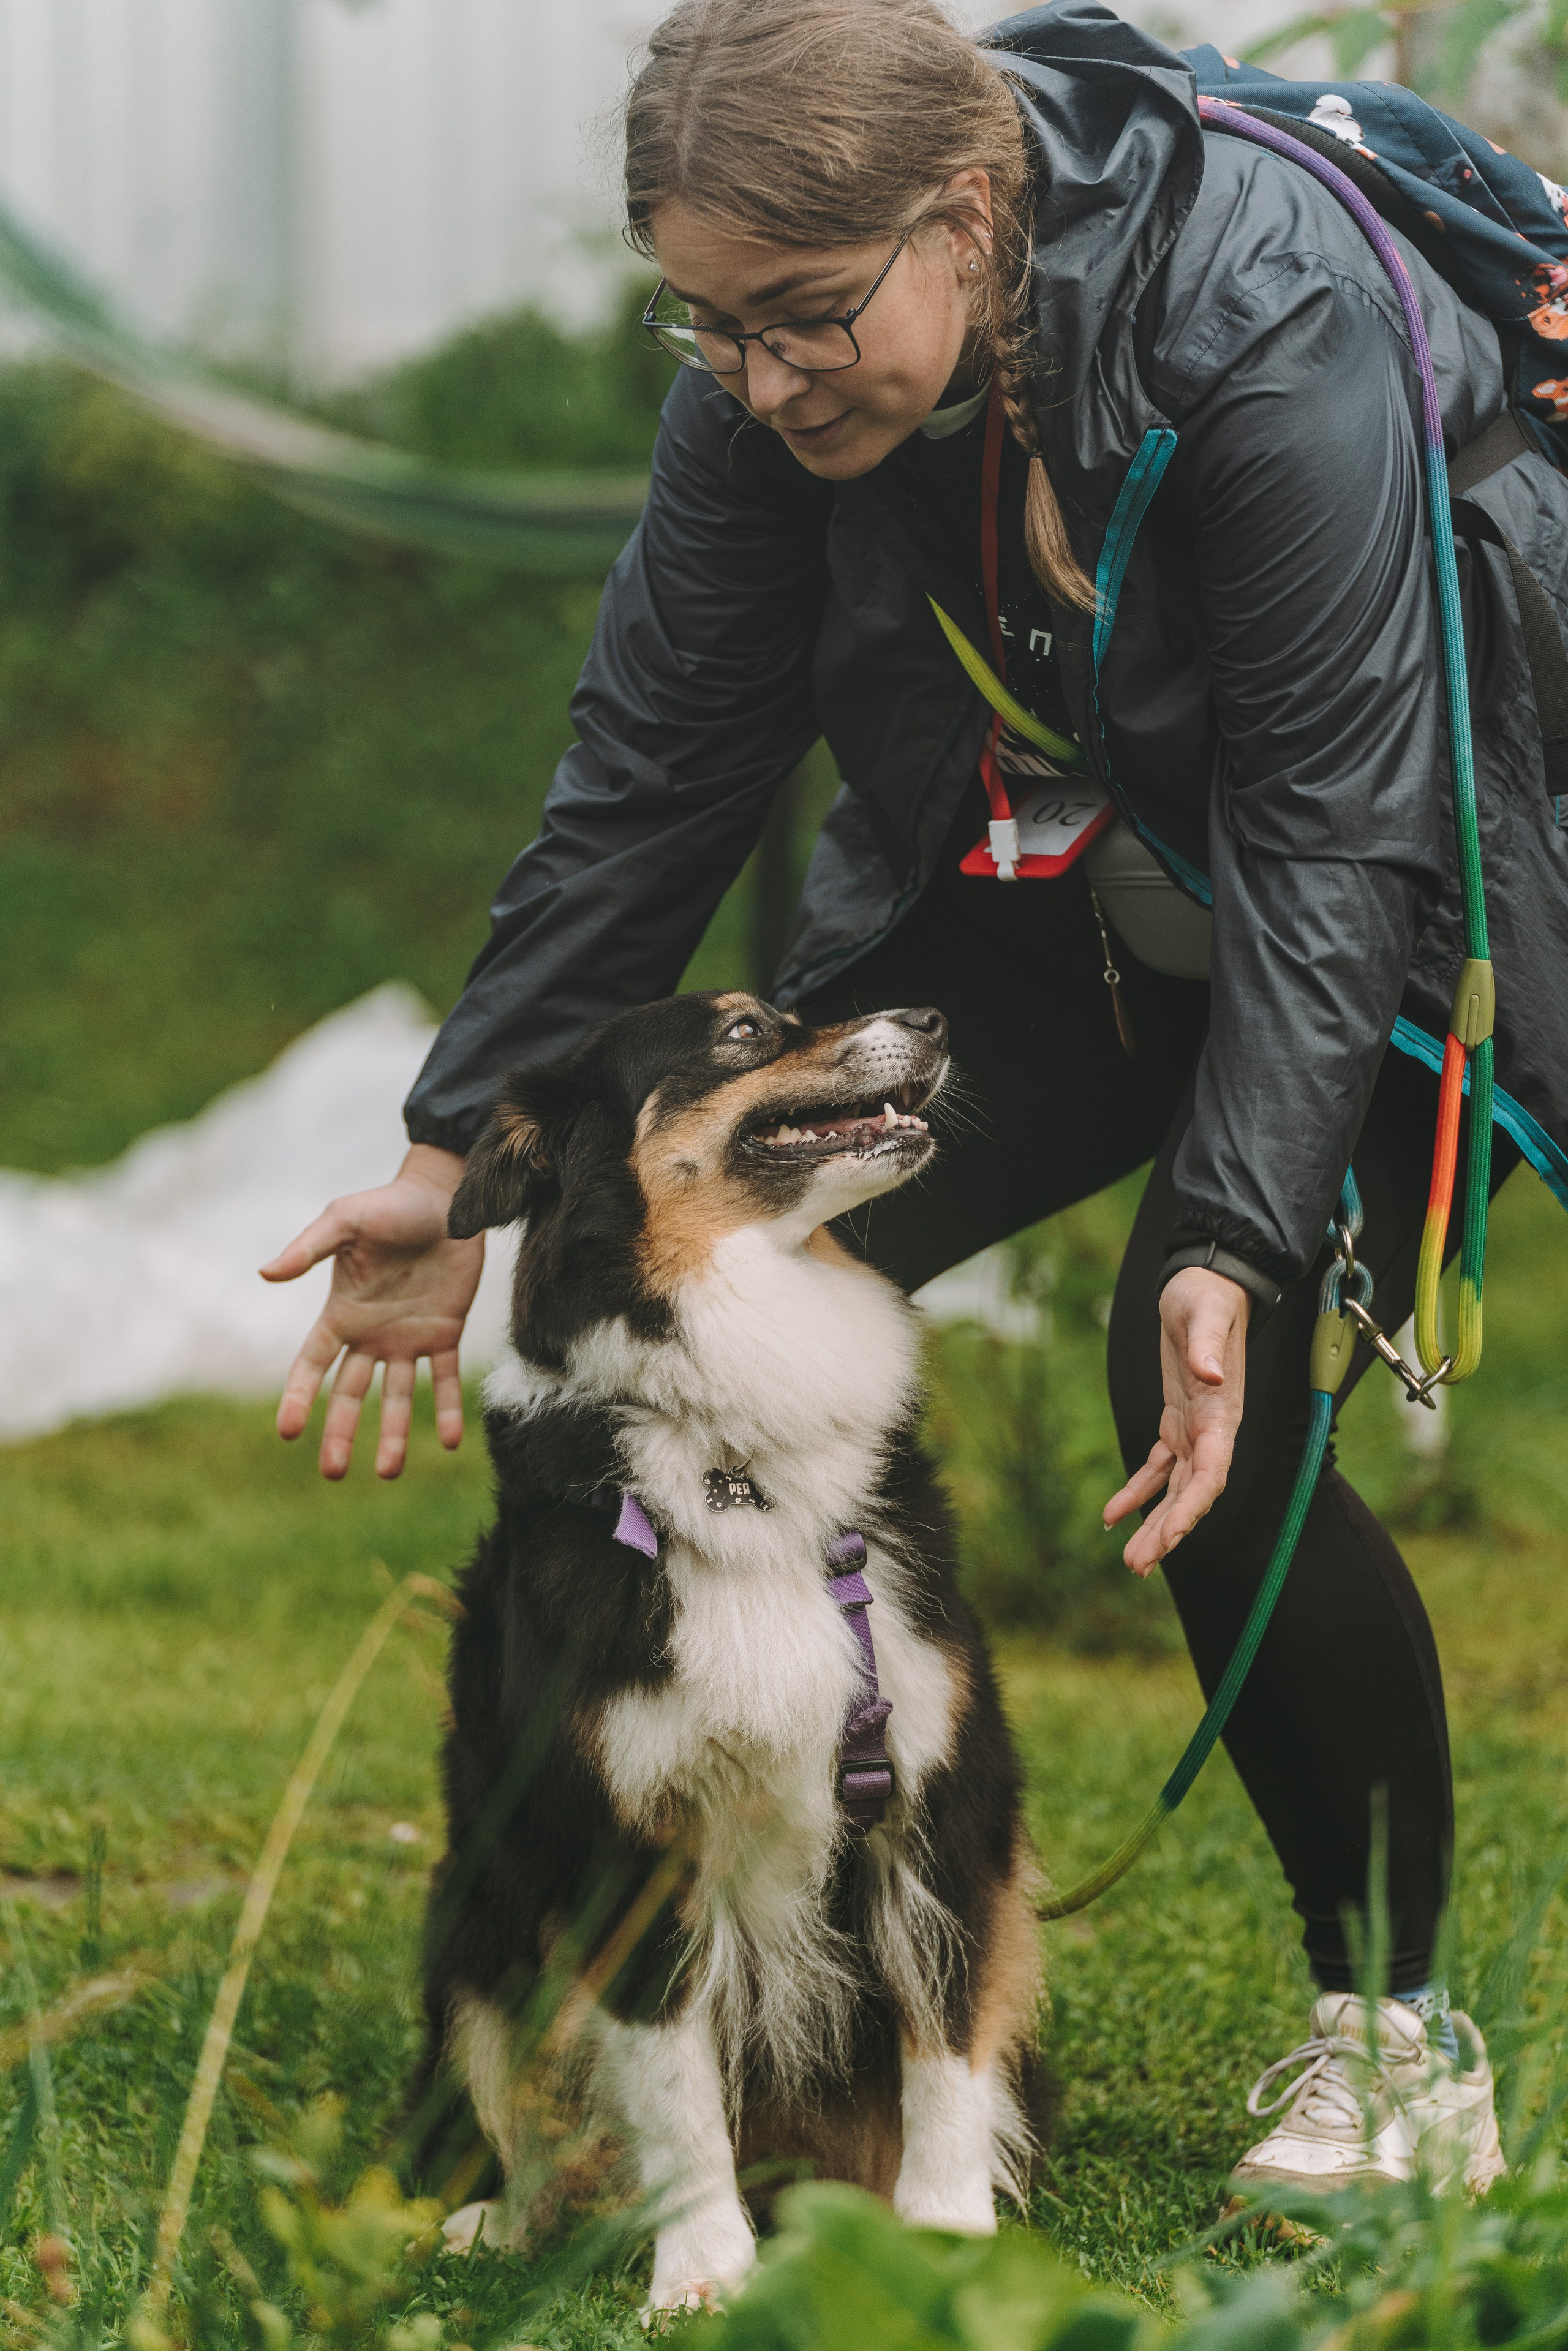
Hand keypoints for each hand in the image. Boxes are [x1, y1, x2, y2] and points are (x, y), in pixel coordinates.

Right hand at [260, 1144, 482, 1480]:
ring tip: (389, 1471)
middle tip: (334, 1472)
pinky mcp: (445, 1333)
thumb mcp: (344, 1220)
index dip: (298, 1396)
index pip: (311, 1364)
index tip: (286, 1431)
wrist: (444, 1198)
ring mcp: (408, 1338)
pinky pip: (444, 1379)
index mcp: (341, 1313)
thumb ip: (308, 1248)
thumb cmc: (389, 1205)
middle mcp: (371, 1334)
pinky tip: (451, 1441)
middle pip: (350, 1394)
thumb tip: (265, 1273)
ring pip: (397, 1397)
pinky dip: (447, 1410)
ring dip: (394, 1434)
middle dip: (341, 1433)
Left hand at [1103, 1266, 1250, 1576]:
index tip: (1169, 1537)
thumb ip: (1208, 1347)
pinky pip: (1158, 1468)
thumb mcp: (1204, 1316)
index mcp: (1222, 1415)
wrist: (1207, 1285)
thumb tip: (1209, 1376)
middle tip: (1138, 1566)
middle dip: (1168, 1532)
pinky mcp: (1177, 1421)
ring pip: (1176, 1490)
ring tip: (1132, 1561)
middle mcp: (1213, 1430)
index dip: (1191, 1508)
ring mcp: (1195, 1429)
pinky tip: (1112, 1517)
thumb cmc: (1207, 1298)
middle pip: (1192, 1494)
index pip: (1211, 1473)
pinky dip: (1137, 1492)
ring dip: (1155, 1524)